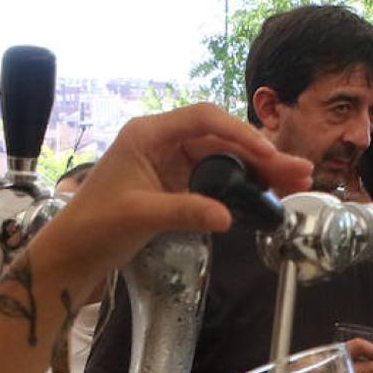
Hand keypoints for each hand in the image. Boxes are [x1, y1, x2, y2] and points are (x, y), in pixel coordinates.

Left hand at [30, 104, 312, 302]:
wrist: (74, 253)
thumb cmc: (94, 226)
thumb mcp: (140, 216)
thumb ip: (184, 211)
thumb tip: (227, 215)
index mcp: (148, 134)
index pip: (203, 119)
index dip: (239, 133)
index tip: (267, 155)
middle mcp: (163, 142)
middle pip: (222, 139)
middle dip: (261, 154)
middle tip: (298, 170)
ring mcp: (171, 163)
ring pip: (225, 159)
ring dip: (259, 170)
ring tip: (295, 182)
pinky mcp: (177, 184)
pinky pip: (216, 178)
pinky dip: (242, 185)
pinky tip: (267, 193)